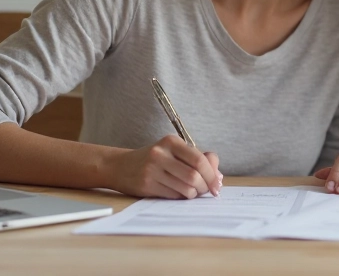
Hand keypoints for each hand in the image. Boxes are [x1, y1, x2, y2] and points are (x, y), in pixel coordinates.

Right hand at [106, 134, 222, 198]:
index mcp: (171, 141)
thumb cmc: (154, 160)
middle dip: (204, 187)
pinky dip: (181, 197)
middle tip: (205, 191)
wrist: (120, 166)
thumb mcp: (174, 152)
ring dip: (193, 194)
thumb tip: (218, 176)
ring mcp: (152, 169)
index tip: (217, 185)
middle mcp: (160, 153)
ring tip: (192, 192)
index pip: (199, 159)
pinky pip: (173, 195)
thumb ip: (198, 159)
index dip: (212, 175)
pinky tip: (178, 193)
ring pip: (185, 188)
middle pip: (194, 176)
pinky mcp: (146, 184)